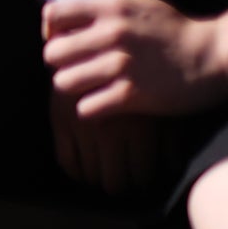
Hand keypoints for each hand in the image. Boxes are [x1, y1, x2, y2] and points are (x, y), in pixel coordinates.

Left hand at [45, 0, 227, 117]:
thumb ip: (103, 11)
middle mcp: (112, 35)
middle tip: (79, 69)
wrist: (217, 54)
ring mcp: (122, 66)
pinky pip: (86, 108)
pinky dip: (91, 110)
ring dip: (74, 89)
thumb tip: (66, 20)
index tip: (65, 41)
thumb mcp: (139, 6)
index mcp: (111, 10)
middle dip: (61, 64)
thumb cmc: (177, 31)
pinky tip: (105, 105)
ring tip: (91, 88)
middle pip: (51, 54)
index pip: (53, 14)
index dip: (51, 31)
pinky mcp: (133, 95)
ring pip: (63, 83)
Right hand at [48, 86, 163, 198]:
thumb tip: (169, 168)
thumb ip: (168, 139)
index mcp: (139, 129)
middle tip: (124, 179)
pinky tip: (84, 168)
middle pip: (115, 182)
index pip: (141, 175)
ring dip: (99, 179)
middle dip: (122, 185)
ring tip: (105, 173)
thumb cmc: (140, 77)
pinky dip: (75, 171)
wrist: (101, 44)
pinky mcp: (60, 120)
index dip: (143, 181)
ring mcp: (82, 127)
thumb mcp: (162, 106)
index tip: (142, 178)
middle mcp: (109, 131)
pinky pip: (65, 159)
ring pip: (90, 175)